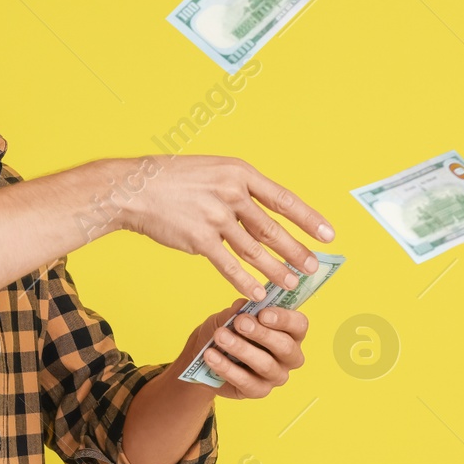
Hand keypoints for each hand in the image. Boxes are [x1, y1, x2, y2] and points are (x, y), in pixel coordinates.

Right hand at [115, 155, 332, 301]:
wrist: (134, 188)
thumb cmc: (172, 179)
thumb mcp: (212, 170)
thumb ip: (238, 189)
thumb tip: (264, 213)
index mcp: (239, 172)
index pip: (283, 199)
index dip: (309, 219)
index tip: (328, 235)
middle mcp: (231, 193)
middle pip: (273, 228)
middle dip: (297, 251)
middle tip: (314, 267)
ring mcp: (216, 217)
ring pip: (255, 251)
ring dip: (276, 270)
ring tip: (292, 284)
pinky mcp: (200, 240)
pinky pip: (229, 266)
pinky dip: (245, 282)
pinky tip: (258, 294)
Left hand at [179, 299, 308, 399]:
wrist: (206, 354)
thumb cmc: (228, 330)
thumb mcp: (231, 315)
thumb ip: (240, 310)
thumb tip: (243, 305)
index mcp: (290, 332)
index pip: (299, 325)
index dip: (284, 319)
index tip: (263, 314)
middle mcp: (289, 356)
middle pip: (285, 347)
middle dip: (262, 334)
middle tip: (240, 323)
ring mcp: (276, 376)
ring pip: (265, 364)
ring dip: (242, 349)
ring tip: (220, 337)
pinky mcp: (259, 391)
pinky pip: (246, 381)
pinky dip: (227, 368)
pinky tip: (211, 356)